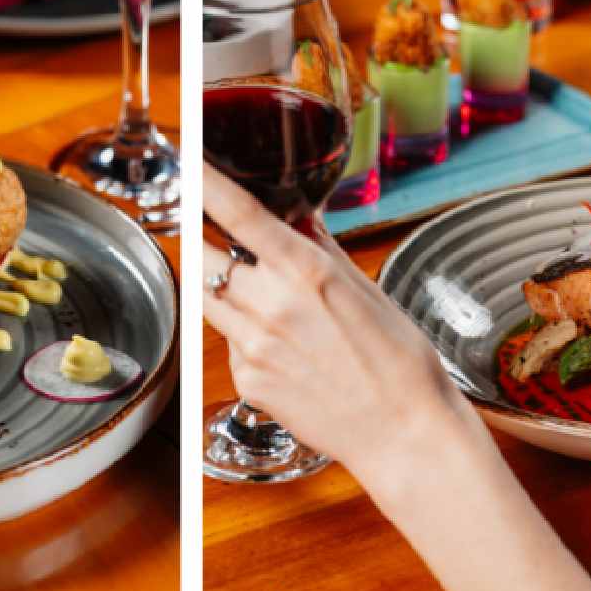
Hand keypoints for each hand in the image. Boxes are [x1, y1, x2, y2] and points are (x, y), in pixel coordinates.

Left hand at [199, 162, 482, 481]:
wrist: (404, 434)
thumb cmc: (400, 361)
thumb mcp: (365, 289)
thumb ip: (319, 249)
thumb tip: (295, 216)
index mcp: (305, 271)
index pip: (239, 212)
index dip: (204, 181)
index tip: (186, 157)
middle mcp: (270, 304)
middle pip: (204, 254)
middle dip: (202, 238)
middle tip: (211, 230)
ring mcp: (251, 344)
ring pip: (208, 296)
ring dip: (222, 284)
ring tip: (263, 294)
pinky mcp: (244, 380)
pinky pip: (227, 342)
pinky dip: (242, 334)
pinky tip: (282, 347)